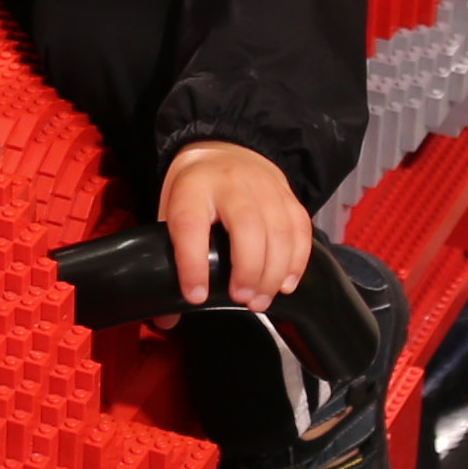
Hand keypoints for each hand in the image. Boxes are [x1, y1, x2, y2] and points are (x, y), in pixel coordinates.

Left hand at [161, 142, 313, 310]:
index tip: (196, 296)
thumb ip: (170, 260)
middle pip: (248, 225)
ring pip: (280, 230)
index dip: (193, 264)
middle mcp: (231, 183)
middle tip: (241, 300)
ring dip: (274, 272)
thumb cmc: (195, 190)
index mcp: (193, 188)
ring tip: (261, 300)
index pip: (191, 225)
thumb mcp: (171, 211)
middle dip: (248, 269)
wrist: (226, 148)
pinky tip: (286, 284)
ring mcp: (265, 186)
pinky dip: (297, 261)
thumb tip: (166, 319)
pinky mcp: (289, 195)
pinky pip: (300, 228)